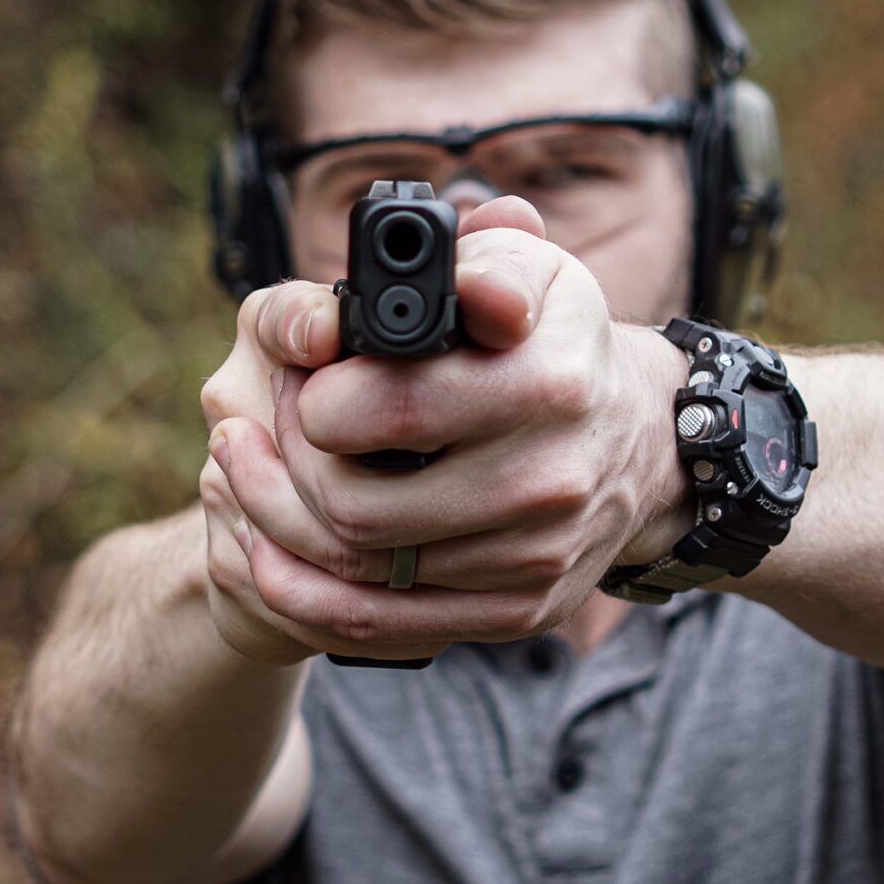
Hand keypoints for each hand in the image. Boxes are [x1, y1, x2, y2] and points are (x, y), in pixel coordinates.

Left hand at [208, 197, 689, 660]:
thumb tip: (477, 290)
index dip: (317, 399)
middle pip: (358, 504)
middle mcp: (550, 481)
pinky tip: (265, 554)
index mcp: (551, 385)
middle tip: (251, 431)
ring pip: (361, 567)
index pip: (390, 409)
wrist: (638, 443)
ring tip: (245, 475)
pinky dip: (306, 594)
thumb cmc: (555, 345)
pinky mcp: (519, 612)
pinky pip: (382, 624)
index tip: (297, 381)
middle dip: (282, 467)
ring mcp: (536, 558)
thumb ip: (493, 259)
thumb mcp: (538, 274)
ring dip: (278, 526)